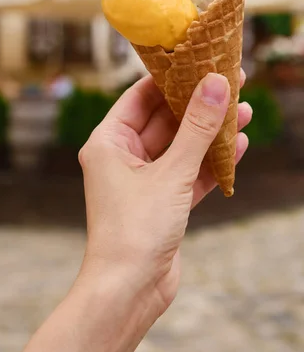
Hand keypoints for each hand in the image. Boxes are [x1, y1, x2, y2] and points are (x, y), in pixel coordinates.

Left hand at [78, 72, 251, 328]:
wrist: (130, 291)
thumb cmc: (134, 230)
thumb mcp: (171, 172)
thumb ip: (196, 129)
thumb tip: (217, 84)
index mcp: (108, 143)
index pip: (140, 97)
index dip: (170, 77)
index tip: (199, 60)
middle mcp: (122, 158)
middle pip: (164, 120)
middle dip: (198, 104)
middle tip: (232, 82)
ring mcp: (142, 181)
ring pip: (180, 147)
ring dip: (210, 133)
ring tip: (244, 112)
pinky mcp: (162, 203)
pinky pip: (188, 174)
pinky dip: (210, 163)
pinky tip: (238, 147)